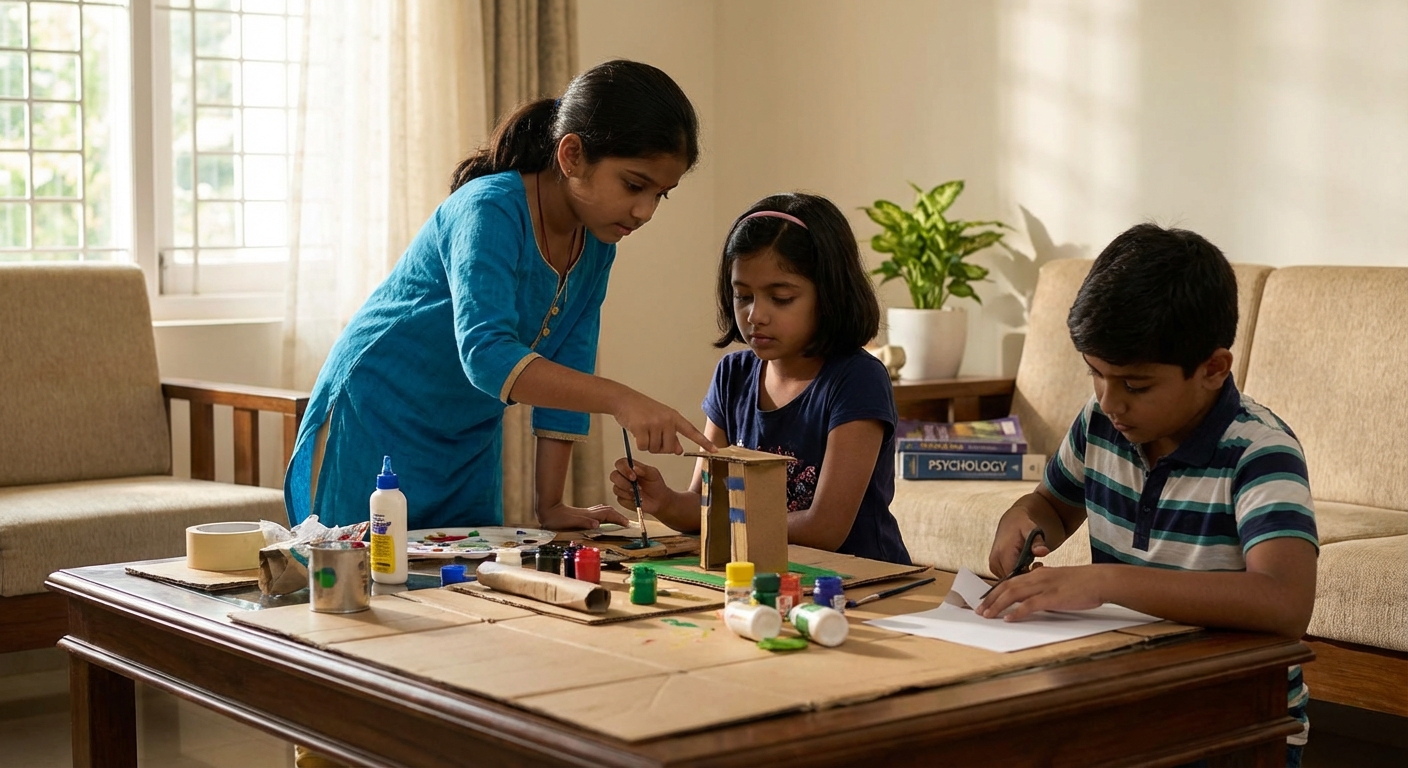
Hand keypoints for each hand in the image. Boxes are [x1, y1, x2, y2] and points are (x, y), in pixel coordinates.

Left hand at [536, 502, 629, 530]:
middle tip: (627, 523)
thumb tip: (597, 524)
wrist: (547, 510)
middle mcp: (589, 513)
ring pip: (604, 511)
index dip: (618, 518)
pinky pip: (599, 513)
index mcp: (589, 515)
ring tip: (619, 520)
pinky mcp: (582, 514)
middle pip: (608, 511)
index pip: (608, 514)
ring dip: (613, 514)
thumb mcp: (569, 522)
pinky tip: (604, 519)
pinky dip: (606, 515)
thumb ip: (584, 522)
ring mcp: (586, 513)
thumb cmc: (556, 519)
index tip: (627, 523)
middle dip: (619, 516)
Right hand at [609, 457, 671, 515]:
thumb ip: (644, 470)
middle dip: (624, 483)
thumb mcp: (653, 474)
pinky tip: (636, 499)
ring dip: (627, 492)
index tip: (633, 476)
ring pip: (616, 488)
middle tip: (635, 487)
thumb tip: (634, 467)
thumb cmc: (655, 485)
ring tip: (639, 494)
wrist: (658, 500)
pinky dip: (628, 500)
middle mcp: (623, 476)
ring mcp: (621, 488)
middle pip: (614, 476)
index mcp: (630, 468)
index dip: (624, 469)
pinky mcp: (621, 498)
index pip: (620, 463)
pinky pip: (620, 499)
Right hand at [615, 392, 715, 454]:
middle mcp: (667, 420)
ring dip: (648, 445)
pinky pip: (644, 447)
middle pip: (669, 448)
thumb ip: (670, 435)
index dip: (704, 442)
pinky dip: (639, 444)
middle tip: (651, 436)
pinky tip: (636, 433)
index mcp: (674, 417)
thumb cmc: (642, 411)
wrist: (624, 399)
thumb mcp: (660, 420)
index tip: (715, 450)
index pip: (692, 431)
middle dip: (660, 448)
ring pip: (655, 449)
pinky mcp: (642, 427)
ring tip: (643, 431)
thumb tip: (679, 450)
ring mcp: (655, 423)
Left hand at [977, 565, 1105, 620]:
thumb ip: (1044, 587)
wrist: (1100, 580)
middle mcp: (1037, 577)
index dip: (995, 591)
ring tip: (987, 615)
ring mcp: (1044, 586)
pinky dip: (1017, 612)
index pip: (1011, 581)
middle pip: (1007, 587)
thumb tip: (1033, 599)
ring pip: (1014, 594)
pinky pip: (1030, 605)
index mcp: (1038, 574)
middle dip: (990, 599)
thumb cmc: (1082, 583)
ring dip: (997, 605)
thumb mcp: (1058, 580)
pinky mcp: (1053, 597)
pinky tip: (1008, 619)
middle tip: (979, 610)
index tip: (984, 600)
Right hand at [987, 513, 1051, 577]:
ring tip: (1031, 563)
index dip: (1028, 576)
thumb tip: (1043, 552)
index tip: (1038, 568)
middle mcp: (995, 561)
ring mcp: (993, 565)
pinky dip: (1016, 574)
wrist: (1011, 521)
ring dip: (1021, 576)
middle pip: (1012, 580)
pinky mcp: (994, 568)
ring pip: (1009, 580)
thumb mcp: (1032, 530)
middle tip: (1036, 564)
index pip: (1015, 577)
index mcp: (1003, 553)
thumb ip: (1037, 542)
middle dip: (1026, 576)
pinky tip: (1024, 565)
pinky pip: (1006, 577)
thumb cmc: (1022, 525)